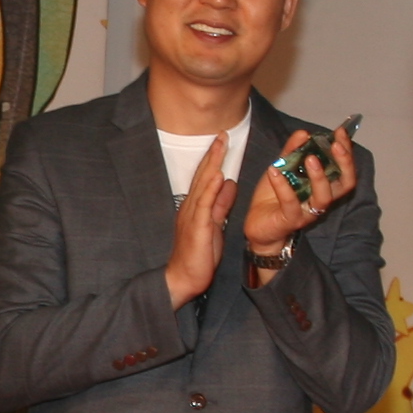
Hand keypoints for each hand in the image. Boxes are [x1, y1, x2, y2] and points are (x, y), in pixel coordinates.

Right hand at [162, 127, 238, 306]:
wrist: (183, 278)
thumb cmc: (198, 255)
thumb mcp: (215, 226)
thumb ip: (221, 205)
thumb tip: (229, 184)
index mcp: (195, 207)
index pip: (205, 178)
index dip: (214, 159)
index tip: (223, 141)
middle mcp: (190, 207)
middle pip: (202, 176)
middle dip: (213, 154)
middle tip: (222, 134)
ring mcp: (192, 216)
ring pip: (202, 185)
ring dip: (212, 164)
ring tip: (220, 146)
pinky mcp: (196, 227)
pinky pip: (204, 205)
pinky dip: (210, 188)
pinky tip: (216, 175)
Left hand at [241, 122, 359, 259]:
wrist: (257, 226)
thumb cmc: (273, 198)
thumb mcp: (282, 169)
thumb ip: (292, 152)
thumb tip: (304, 133)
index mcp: (324, 186)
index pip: (344, 169)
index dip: (346, 151)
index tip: (340, 132)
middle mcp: (321, 200)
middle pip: (345, 183)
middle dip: (344, 162)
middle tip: (335, 145)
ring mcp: (308, 212)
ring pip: (324, 197)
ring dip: (319, 176)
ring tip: (310, 158)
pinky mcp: (291, 220)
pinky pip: (291, 203)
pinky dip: (283, 186)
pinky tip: (274, 171)